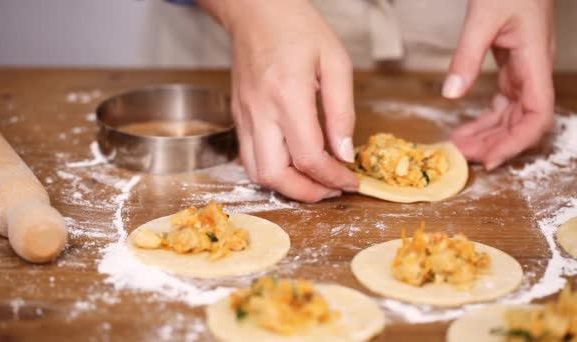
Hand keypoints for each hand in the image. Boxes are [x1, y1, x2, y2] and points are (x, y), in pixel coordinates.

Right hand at [198, 0, 358, 201]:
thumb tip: (345, 153)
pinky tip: (294, 164)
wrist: (256, 11)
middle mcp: (261, 112)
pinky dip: (272, 171)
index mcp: (288, 95)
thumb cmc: (298, 28)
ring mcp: (245, 116)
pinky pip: (249, 158)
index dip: (333, 177)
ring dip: (286, 187)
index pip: (309, 156)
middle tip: (331, 189)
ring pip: (257, 173)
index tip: (351, 180)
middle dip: (307, 193)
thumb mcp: (335, 61)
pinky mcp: (238, 117)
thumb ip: (342, 111)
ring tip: (313, 182)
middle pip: (275, 175)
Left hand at [445, 0, 555, 169]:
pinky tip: (466, 128)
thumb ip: (467, 56)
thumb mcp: (483, 16)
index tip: (490, 160)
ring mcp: (525, 69)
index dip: (516, 142)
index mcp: (535, 61)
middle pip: (523, 121)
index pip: (537, 114)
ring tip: (459, 148)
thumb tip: (451, 95)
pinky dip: (486, 118)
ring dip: (488, 134)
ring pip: (512, 114)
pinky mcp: (513, 65)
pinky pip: (503, 101)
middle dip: (495, 144)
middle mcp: (533, 70)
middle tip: (462, 157)